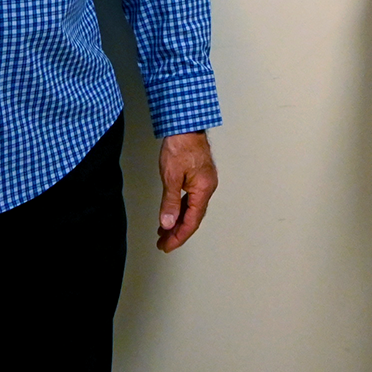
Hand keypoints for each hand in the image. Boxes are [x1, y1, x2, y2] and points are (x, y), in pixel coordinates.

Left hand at [156, 130, 217, 252]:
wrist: (185, 125)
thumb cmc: (181, 145)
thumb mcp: (171, 176)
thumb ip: (169, 202)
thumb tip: (167, 223)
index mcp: (203, 189)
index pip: (191, 222)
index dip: (178, 237)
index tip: (166, 246)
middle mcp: (207, 188)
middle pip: (193, 218)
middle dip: (178, 232)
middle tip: (163, 243)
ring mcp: (205, 182)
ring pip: (192, 209)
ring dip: (178, 222)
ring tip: (164, 232)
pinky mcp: (200, 177)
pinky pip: (191, 200)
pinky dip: (181, 209)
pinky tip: (172, 213)